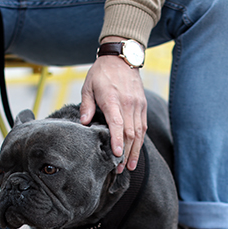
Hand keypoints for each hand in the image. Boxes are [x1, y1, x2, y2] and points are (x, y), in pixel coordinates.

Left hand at [80, 39, 146, 171]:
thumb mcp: (88, 86)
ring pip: (138, 133)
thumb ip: (86, 105)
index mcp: (112, 99)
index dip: (117, 140)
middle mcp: (128, 104)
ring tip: (129, 167)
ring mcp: (138, 106)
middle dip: (126, 154)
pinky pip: (142, 128)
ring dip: (135, 152)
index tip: (117, 155)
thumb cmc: (102, 73)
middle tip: (119, 170)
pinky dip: (139, 142)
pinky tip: (135, 153)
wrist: (122, 58)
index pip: (117, 123)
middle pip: (130, 133)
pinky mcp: (142, 107)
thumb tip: (84, 123)